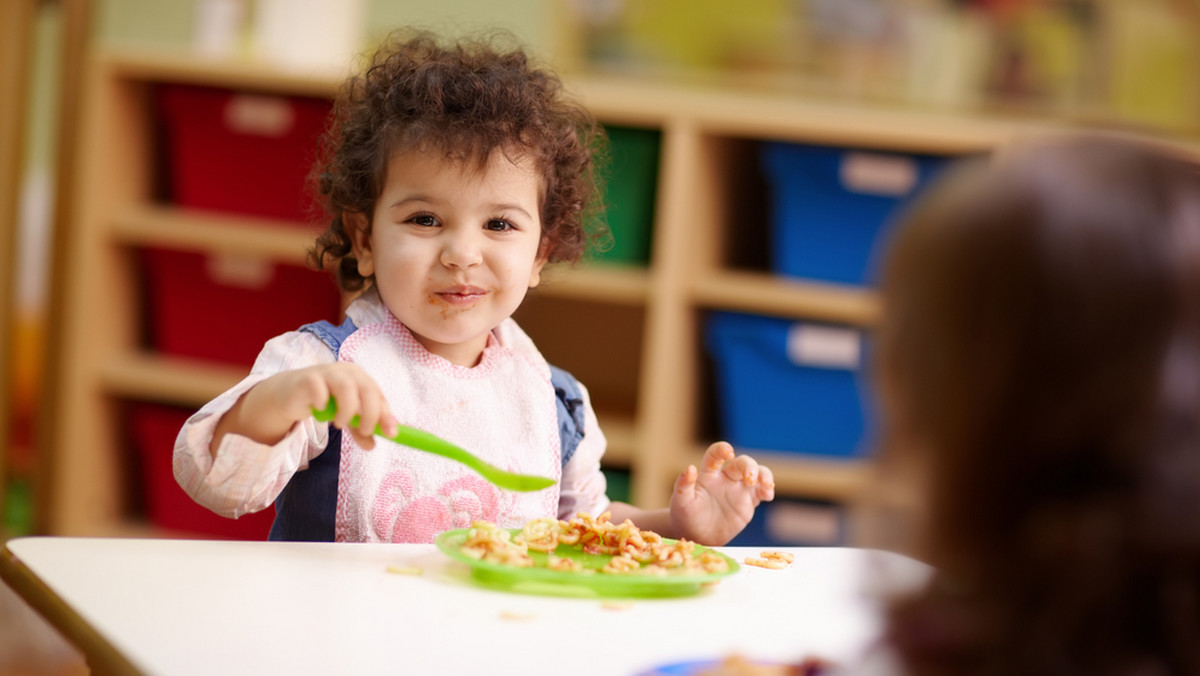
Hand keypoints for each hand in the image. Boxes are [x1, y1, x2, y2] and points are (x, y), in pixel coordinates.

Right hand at [220, 363, 397, 450]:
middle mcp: (346, 371)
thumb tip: (373, 445)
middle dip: (370, 414)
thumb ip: (359, 429)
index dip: (386, 414)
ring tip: (339, 423)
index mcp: (360, 378)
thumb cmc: (323, 402)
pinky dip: (323, 404)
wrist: (290, 394)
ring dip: (347, 411)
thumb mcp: (345, 417)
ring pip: (346, 388)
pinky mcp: (308, 379)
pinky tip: (320, 410)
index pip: (378, 394)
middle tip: (365, 431)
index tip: (391, 434)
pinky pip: (320, 391)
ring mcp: (327, 372)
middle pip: (367, 389)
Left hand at [668, 442, 774, 545]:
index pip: (716, 454)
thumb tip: (690, 468)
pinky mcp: (747, 502)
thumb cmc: (684, 516)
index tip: (729, 454)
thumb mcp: (680, 502)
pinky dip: (767, 490)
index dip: (723, 449)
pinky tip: (767, 495)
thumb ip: (683, 485)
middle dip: (749, 467)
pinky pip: (761, 492)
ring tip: (766, 487)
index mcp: (708, 474)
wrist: (696, 535)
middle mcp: (725, 478)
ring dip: (764, 475)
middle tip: (750, 480)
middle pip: (742, 463)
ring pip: (757, 474)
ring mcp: (738, 489)